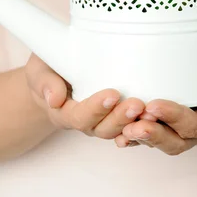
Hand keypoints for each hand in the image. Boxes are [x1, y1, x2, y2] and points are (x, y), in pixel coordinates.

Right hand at [25, 53, 144, 138]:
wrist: (56, 72)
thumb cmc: (48, 67)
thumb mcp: (39, 69)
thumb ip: (44, 81)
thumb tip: (54, 98)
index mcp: (64, 112)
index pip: (80, 116)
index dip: (96, 108)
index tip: (112, 94)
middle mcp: (86, 120)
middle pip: (103, 128)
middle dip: (120, 118)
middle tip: (137, 104)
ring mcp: (103, 120)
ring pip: (120, 130)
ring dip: (135, 122)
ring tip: (149, 109)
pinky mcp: (118, 116)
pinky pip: (131, 127)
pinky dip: (143, 124)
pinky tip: (157, 116)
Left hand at [115, 41, 196, 153]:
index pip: (195, 125)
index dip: (174, 118)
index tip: (155, 104)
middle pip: (174, 141)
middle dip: (153, 134)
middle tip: (134, 124)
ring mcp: (179, 127)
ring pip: (158, 140)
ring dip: (139, 137)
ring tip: (122, 129)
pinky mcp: (165, 121)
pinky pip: (148, 134)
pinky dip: (132, 135)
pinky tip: (117, 131)